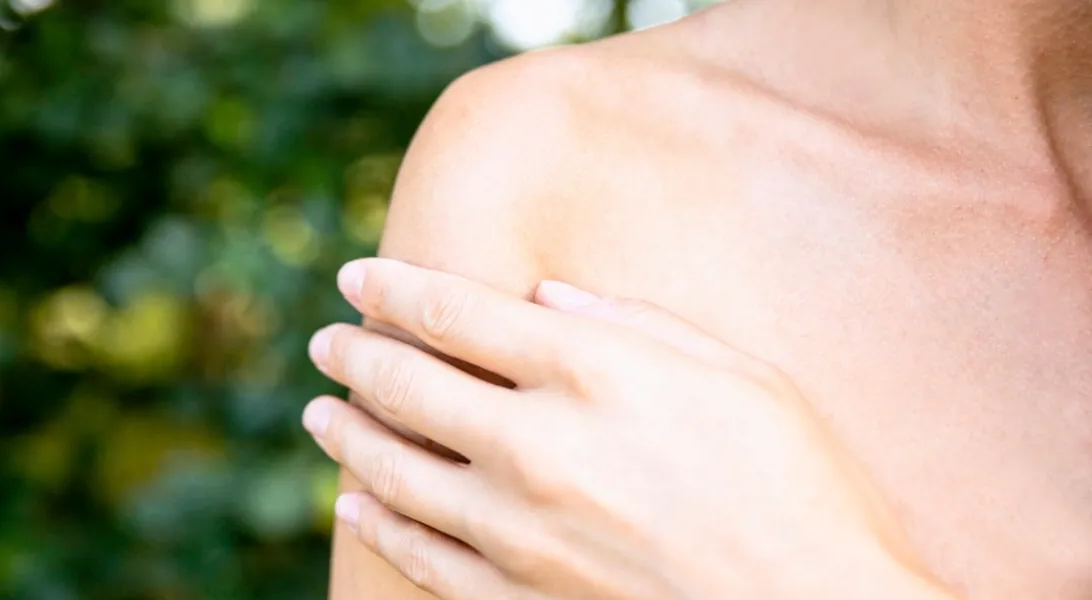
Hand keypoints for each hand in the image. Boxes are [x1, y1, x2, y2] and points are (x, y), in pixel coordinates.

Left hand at [304, 258, 953, 599]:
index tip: (355, 277)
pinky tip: (356, 503)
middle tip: (325, 342)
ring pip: (396, 472)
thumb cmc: (799, 484)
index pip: (454, 313)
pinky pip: (424, 558)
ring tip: (321, 415)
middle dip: (355, 355)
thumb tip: (546, 295)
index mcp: (593, 371)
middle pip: (408, 385)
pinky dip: (379, 525)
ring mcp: (522, 531)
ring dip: (347, 436)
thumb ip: (634, 323)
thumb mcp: (737, 373)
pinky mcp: (523, 599)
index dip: (393, 288)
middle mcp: (539, 444)